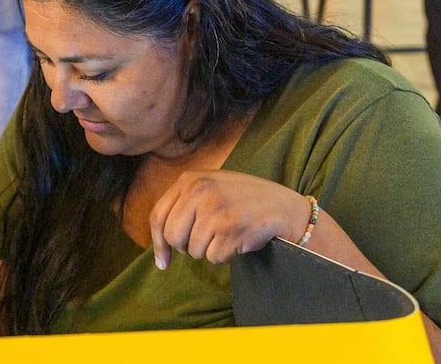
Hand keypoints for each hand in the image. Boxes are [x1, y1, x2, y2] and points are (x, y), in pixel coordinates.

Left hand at [150, 170, 309, 269]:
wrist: (282, 206)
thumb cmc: (241, 201)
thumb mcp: (208, 188)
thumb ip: (182, 207)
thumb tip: (160, 250)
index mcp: (189, 179)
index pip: (158, 216)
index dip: (158, 242)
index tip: (162, 261)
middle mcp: (199, 192)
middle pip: (173, 236)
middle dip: (186, 247)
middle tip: (205, 242)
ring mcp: (215, 210)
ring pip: (193, 250)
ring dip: (209, 251)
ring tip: (226, 235)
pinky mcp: (230, 230)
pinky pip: (213, 258)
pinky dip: (224, 256)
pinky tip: (236, 240)